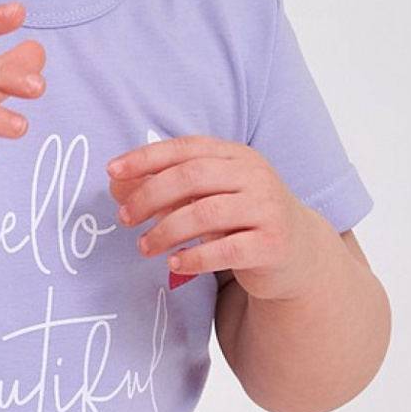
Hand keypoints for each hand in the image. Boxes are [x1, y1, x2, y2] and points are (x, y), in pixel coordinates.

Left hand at [104, 136, 314, 295]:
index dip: (147, 157)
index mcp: (236, 155)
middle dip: (150, 196)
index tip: (112, 170)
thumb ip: (167, 188)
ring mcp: (267, 209)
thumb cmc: (243, 221)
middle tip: (125, 218)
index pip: (186, 148)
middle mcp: (255, 176)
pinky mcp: (273, 244)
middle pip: (192, 177)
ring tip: (145, 246)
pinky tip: (175, 264)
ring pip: (206, 213)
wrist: (298, 253)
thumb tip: (116, 184)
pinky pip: (227, 249)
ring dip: (166, 230)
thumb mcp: (207, 197)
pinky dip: (194, 257)